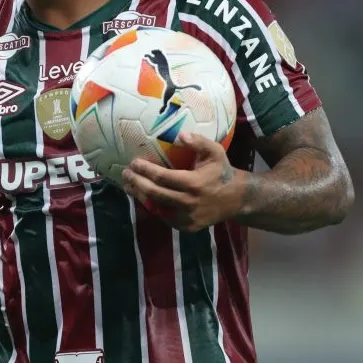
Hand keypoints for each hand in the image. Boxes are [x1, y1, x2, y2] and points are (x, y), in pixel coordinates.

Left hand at [122, 131, 239, 231]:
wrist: (236, 199)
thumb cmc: (221, 172)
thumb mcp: (215, 152)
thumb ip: (198, 142)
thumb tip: (179, 135)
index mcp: (193, 183)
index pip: (162, 177)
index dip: (145, 170)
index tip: (133, 163)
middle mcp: (188, 202)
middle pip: (155, 194)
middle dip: (137, 183)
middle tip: (126, 174)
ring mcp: (187, 217)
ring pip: (157, 208)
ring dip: (140, 197)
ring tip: (129, 186)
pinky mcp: (187, 227)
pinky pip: (165, 218)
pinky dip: (153, 208)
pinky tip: (144, 198)